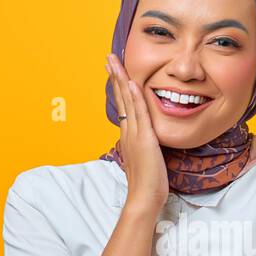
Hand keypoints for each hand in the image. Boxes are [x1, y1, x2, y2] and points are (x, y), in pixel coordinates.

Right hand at [107, 53, 167, 215]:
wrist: (144, 197)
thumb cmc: (147, 183)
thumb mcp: (145, 158)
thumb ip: (144, 146)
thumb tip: (147, 140)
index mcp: (128, 135)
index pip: (123, 105)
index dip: (118, 87)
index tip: (114, 71)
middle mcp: (128, 131)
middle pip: (120, 98)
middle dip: (114, 76)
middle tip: (108, 57)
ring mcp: (134, 134)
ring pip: (126, 101)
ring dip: (120, 79)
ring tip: (114, 62)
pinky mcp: (144, 139)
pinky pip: (139, 113)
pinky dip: (135, 97)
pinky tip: (132, 83)